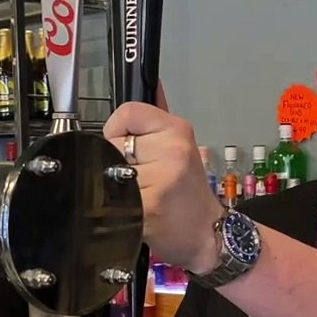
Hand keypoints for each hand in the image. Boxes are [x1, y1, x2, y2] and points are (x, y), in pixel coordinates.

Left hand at [104, 90, 223, 274]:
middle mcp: (173, 150)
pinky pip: (112, 199)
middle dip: (115, 164)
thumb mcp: (179, 148)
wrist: (209, 234)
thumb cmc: (188, 194)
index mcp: (178, 130)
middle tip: (141, 181)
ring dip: (114, 189)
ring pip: (107, 172)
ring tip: (139, 198)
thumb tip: (149, 82)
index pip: (126, 112)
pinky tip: (137, 214)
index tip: (132, 153)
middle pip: (112, 144)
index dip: (118, 133)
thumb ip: (155, 122)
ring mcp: (162, 179)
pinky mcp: (149, 207)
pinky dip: (117, 209)